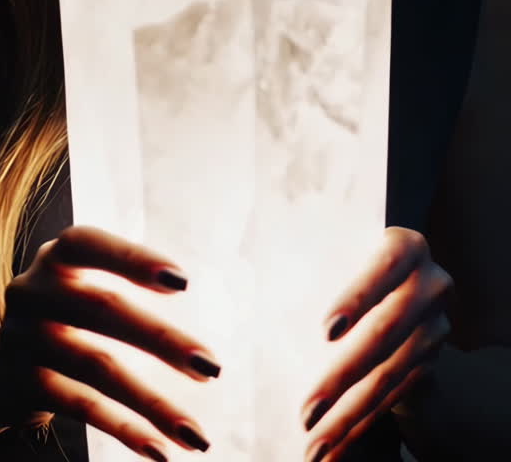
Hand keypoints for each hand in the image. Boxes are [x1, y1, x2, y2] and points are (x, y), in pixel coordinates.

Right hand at [0, 224, 220, 458]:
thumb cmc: (66, 316)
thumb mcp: (82, 286)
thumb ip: (122, 286)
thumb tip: (196, 335)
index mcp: (56, 255)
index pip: (90, 244)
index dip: (133, 259)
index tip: (182, 282)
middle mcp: (33, 289)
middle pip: (102, 309)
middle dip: (162, 340)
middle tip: (212, 367)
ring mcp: (23, 337)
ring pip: (95, 366)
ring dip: (152, 402)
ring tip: (196, 434)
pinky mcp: (22, 383)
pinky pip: (79, 406)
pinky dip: (123, 428)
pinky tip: (159, 449)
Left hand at [299, 226, 452, 461]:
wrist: (393, 286)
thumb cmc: (340, 263)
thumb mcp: (333, 254)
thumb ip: (313, 264)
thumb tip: (253, 285)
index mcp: (405, 246)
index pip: (384, 266)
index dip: (358, 297)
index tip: (326, 331)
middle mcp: (430, 284)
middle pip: (384, 333)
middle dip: (342, 378)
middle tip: (306, 413)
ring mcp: (434, 327)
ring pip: (388, 375)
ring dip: (349, 415)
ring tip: (315, 444)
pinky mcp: (429, 362)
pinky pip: (393, 398)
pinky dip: (362, 424)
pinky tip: (336, 446)